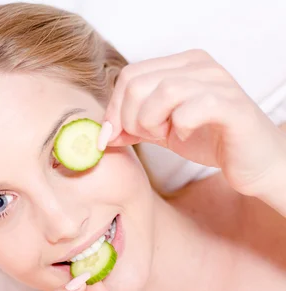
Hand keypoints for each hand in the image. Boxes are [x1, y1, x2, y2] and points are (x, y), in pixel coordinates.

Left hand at [101, 49, 285, 199]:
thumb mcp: (162, 130)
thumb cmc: (209, 139)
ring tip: (166, 134)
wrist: (253, 161)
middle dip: (131, 118)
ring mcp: (218, 82)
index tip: (115, 135)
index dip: (114, 108)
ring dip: (152, 122)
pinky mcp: (231, 105)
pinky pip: (190, 108)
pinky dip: (179, 126)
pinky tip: (185, 135)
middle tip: (150, 135)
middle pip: (138, 83)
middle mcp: (199, 65)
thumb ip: (132, 125)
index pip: (129, 75)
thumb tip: (102, 133)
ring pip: (161, 92)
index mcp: (181, 64)